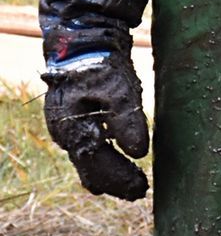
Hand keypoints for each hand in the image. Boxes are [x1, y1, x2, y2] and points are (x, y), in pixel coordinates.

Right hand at [43, 48, 149, 200]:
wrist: (81, 42)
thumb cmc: (100, 64)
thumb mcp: (118, 89)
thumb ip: (127, 120)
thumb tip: (138, 152)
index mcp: (73, 129)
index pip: (98, 163)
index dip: (119, 178)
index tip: (141, 190)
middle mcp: (65, 134)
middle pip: (90, 167)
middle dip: (114, 182)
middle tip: (139, 194)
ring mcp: (67, 128)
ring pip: (87, 161)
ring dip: (108, 174)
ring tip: (131, 186)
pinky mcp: (74, 120)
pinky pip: (87, 149)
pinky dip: (101, 161)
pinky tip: (112, 167)